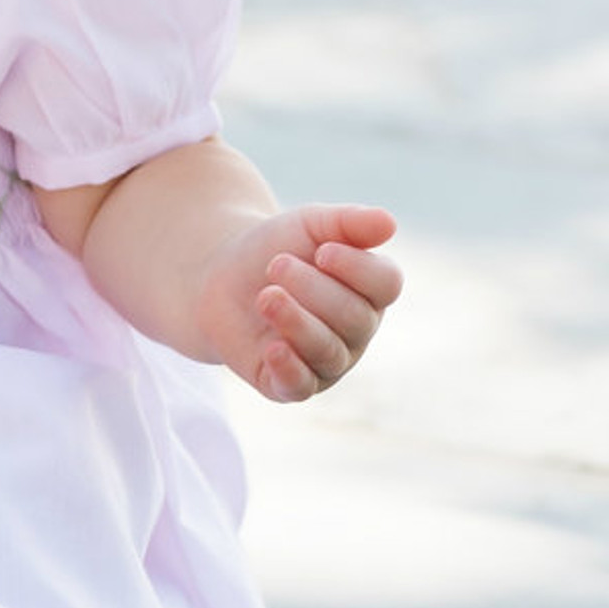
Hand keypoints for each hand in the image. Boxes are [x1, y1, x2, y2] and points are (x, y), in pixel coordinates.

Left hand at [196, 203, 401, 402]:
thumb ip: (349, 222)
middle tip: (276, 264)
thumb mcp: (310, 224)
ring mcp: (325, 361)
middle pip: (354, 317)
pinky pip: (299, 386)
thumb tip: (389, 223)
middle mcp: (356, 332)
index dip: (357, 267)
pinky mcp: (287, 383)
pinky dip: (289, 368)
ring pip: (327, 351)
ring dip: (296, 320)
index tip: (322, 250)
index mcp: (370, 292)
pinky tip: (273, 348)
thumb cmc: (275, 249)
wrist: (219, 275)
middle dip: (313, 288)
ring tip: (266, 295)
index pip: (386, 284)